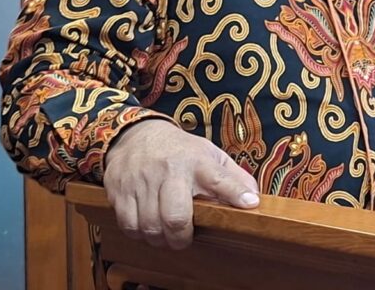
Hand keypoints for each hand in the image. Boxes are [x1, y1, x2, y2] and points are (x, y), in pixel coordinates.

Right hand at [103, 120, 259, 249]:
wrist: (135, 135)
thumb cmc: (180, 152)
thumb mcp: (209, 155)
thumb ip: (233, 177)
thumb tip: (254, 198)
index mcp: (197, 161)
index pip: (219, 178)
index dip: (235, 194)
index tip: (250, 204)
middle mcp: (170, 170)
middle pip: (175, 216)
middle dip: (181, 237)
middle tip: (184, 239)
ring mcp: (143, 180)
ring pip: (150, 226)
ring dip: (160, 239)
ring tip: (166, 235)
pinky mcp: (120, 190)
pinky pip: (129, 225)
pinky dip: (139, 234)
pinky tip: (147, 228)